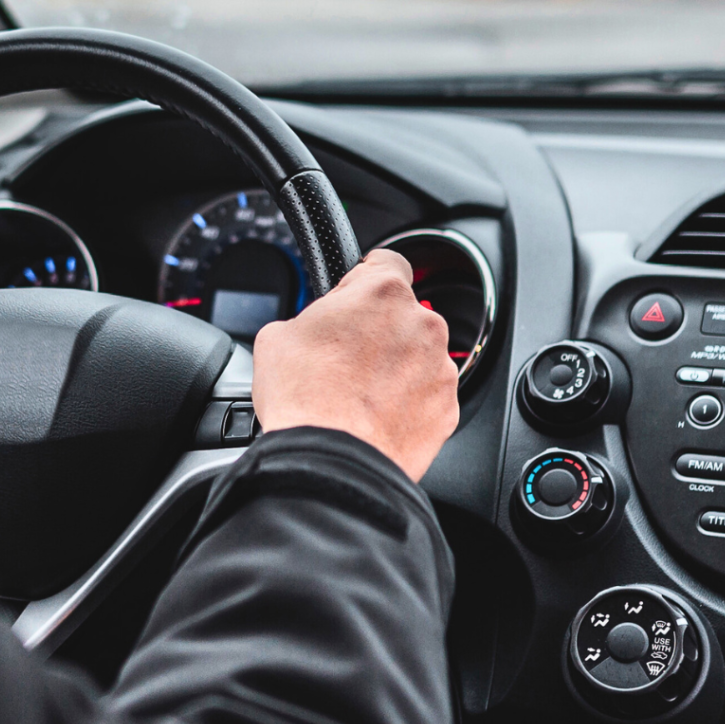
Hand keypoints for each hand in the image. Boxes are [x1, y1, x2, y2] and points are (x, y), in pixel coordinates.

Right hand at [253, 248, 458, 480]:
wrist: (331, 463)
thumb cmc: (304, 399)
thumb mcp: (277, 337)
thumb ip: (308, 317)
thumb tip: (311, 327)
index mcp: (381, 292)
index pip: (387, 260)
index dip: (363, 278)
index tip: (354, 294)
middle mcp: (421, 323)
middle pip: (401, 312)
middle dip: (377, 329)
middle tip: (343, 356)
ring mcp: (439, 366)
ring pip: (416, 354)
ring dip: (394, 366)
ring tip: (357, 393)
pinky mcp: (447, 406)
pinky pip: (427, 393)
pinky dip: (407, 400)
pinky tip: (375, 415)